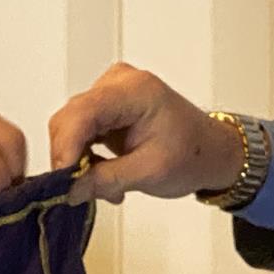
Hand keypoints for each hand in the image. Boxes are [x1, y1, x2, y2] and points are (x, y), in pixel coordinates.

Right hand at [48, 63, 242, 205]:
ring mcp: (110, 92)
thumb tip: (68, 190)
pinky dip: (84, 156)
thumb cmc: (194, 153)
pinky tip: (102, 174)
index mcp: (136, 90)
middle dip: (70, 158)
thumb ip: (105, 180)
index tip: (62, 177)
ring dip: (78, 161)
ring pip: (70, 126)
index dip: (66, 145)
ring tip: (103, 186)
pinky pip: (79, 130)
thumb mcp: (150, 173)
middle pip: (71, 118)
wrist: (211, 150)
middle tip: (80, 190)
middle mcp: (119, 83)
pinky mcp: (105, 106)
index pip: (84, 111)